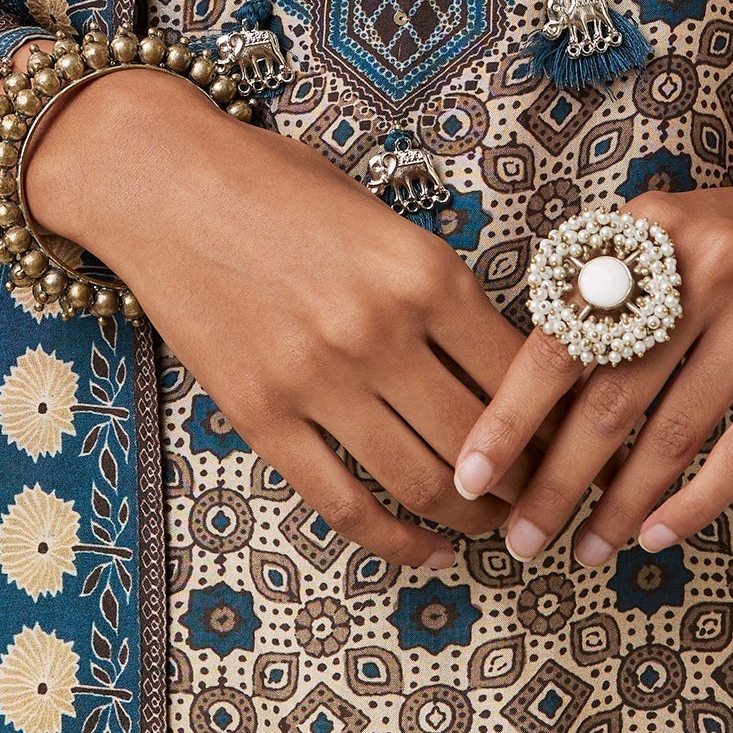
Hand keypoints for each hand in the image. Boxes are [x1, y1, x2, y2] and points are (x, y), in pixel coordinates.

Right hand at [23, 70, 530, 567]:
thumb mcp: (382, 217)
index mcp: (423, 272)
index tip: (570, 440)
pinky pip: (341, 502)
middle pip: (479, 443)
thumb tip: (500, 366)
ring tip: (493, 526)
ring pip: (419, 483)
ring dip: (469, 519)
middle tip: (542, 499)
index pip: (518, 373)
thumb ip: (436, 288)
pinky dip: (394, 542)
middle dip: (524, 484)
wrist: (163, 181)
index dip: (556, 419)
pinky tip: (426, 551)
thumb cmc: (277, 183)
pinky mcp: (261, 417)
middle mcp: (379, 332)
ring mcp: (316, 381)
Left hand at [452, 60, 732, 565]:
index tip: (471, 475)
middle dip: (557, 480)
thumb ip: (608, 294)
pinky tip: (659, 535)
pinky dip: (695, 500)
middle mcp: (700, 264)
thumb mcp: (667, 233)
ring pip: (673, 432)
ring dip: (622, 504)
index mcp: (645, 231)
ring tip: (586, 550)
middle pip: (610, 396)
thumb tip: (525, 398)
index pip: (560, 336)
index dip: (511, 414)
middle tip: (522, 539)